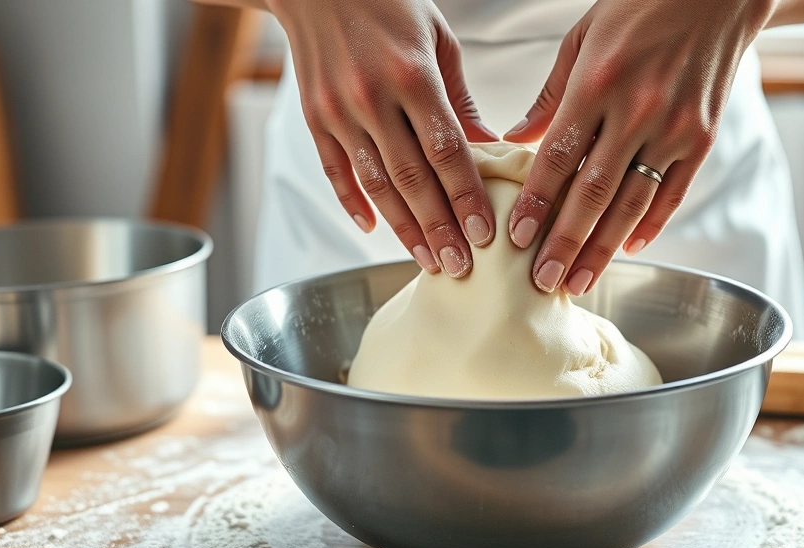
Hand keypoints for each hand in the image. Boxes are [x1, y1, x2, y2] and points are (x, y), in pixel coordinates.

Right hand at [267, 0, 498, 277]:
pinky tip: (373, 229)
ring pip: (375, 184)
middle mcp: (372, 97)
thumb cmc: (388, 5)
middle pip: (411, 178)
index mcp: (413, 75)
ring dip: (403, 228)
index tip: (484, 233)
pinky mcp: (315, 118)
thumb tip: (489, 148)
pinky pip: (335, 171)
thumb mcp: (438, 41)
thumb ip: (460, 100)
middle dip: (438, 228)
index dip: (466, 197)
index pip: (446, 151)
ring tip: (427, 258)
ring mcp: (338, 111)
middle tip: (459, 266)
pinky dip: (353, 203)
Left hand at [504, 0, 773, 293]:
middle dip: (565, 242)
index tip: (517, 237)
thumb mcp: (583, 39)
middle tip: (543, 281)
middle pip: (594, 192)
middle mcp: (638, 109)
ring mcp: (675, 128)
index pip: (558, 156)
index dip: (536, 202)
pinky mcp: (702, 138)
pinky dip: (650, 225)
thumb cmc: (639, 9)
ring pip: (632, 203)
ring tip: (578, 281)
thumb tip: (517, 141)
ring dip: (602, 248)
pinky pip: (672, 193)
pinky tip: (628, 249)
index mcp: (598, 82)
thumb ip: (551, 95)